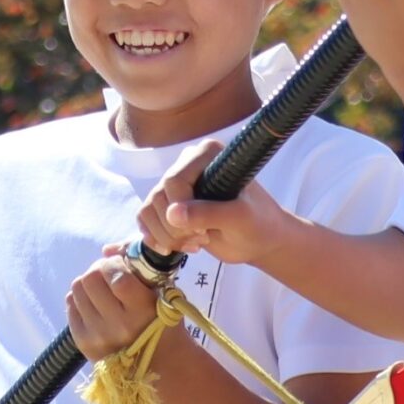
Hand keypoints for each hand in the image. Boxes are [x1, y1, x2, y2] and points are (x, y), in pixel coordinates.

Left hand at [66, 254, 161, 362]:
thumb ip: (137, 267)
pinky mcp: (82, 342)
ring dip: (88, 284)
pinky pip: (71, 306)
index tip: (120, 264)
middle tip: (108, 274)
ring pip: (76, 290)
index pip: (116, 276)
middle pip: (90, 279)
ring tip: (102, 290)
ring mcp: (96, 334)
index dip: (113, 263)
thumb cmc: (163, 323)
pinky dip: (81, 299)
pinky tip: (95, 304)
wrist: (158, 365)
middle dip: (98, 270)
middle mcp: (116, 324)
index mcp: (142, 311)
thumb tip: (106, 249)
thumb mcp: (162, 293)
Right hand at [138, 143, 289, 266]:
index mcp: (207, 155)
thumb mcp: (239, 218)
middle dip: (176, 228)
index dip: (181, 209)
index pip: (175, 180)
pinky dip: (156, 238)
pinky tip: (174, 248)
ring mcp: (175, 185)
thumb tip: (171, 213)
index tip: (203, 230)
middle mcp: (187, 164)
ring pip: (148, 210)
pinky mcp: (168, 205)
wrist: (258, 240)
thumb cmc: (258, 223)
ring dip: (167, 236)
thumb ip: (209, 213)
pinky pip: (145, 218)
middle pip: (158, 197)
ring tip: (195, 244)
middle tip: (203, 239)